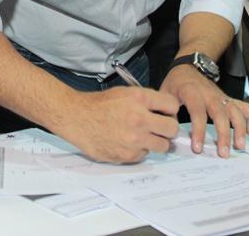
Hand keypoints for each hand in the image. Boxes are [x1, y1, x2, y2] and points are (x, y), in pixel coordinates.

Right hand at [59, 87, 179, 162]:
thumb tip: (165, 113)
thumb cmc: (99, 104)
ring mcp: (134, 139)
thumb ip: (146, 101)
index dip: (169, 110)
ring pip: (163, 146)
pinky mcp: (127, 154)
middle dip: (168, 129)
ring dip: (156, 142)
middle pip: (172, 129)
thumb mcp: (124, 93)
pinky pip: (144, 155)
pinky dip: (139, 150)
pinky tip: (127, 142)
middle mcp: (139, 119)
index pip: (172, 106)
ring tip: (144, 137)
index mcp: (139, 99)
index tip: (165, 114)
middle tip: (160, 129)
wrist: (76, 117)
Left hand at [161, 65, 248, 157]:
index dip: (198, 131)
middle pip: (220, 114)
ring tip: (239, 146)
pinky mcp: (228, 98)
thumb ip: (167, 113)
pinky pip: (244, 106)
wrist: (188, 67)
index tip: (198, 148)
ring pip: (235, 111)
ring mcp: (221, 96)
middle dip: (223, 135)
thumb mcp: (165, 94)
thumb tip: (169, 134)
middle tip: (223, 153)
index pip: (197, 112)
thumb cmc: (176, 83)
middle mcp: (209, 94)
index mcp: (191, 92)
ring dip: (240, 129)